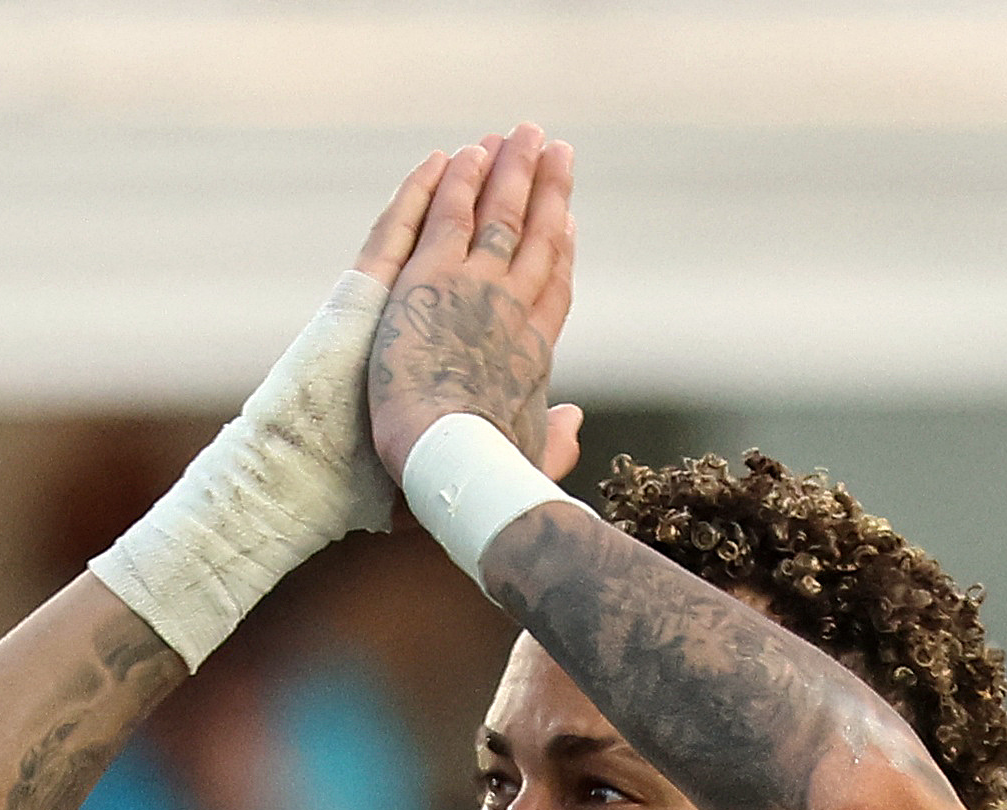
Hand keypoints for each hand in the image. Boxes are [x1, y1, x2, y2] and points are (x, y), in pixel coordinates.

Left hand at [367, 124, 577, 480]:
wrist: (455, 465)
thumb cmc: (490, 479)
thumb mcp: (529, 461)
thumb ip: (553, 439)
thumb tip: (574, 420)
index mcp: (535, 354)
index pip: (553, 290)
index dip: (562, 252)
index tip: (568, 223)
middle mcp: (514, 310)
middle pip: (538, 237)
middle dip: (548, 190)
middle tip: (557, 151)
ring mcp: (477, 287)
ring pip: (500, 214)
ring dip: (512, 169)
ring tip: (524, 133)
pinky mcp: (432, 277)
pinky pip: (449, 214)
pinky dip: (461, 180)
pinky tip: (468, 151)